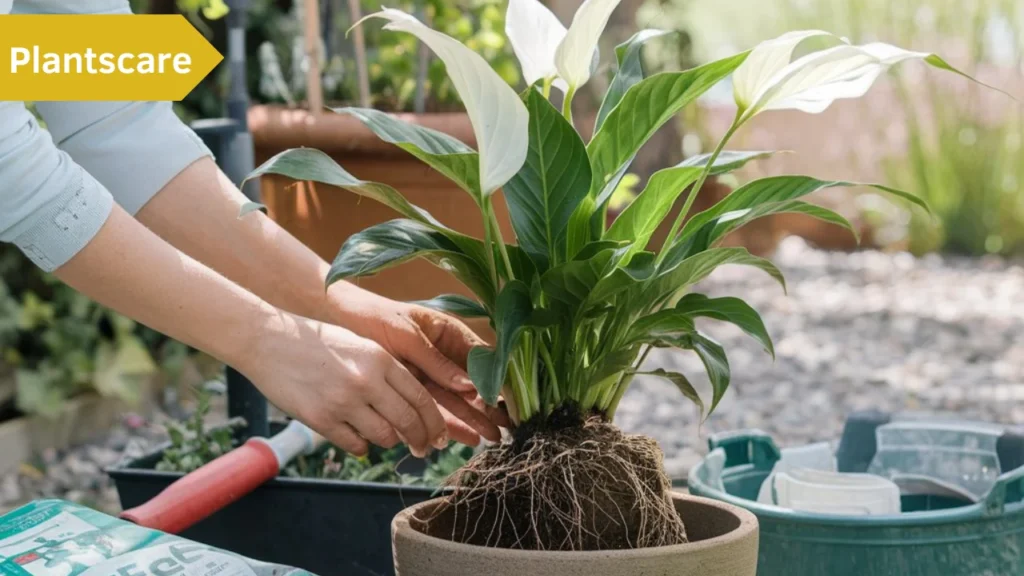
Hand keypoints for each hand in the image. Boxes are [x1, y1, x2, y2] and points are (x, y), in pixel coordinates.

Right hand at [243, 309, 449, 456]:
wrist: (270, 340)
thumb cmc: (318, 343)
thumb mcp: (361, 346)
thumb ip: (387, 373)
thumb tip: (413, 407)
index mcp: (381, 359)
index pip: (421, 399)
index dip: (435, 423)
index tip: (439, 436)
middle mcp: (366, 381)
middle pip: (409, 422)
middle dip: (421, 440)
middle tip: (422, 449)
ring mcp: (343, 402)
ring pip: (384, 437)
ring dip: (389, 441)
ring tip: (384, 436)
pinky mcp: (320, 419)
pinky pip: (356, 446)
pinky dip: (362, 446)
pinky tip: (357, 438)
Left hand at [326, 283, 507, 444]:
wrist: (338, 323)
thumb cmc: (374, 319)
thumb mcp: (407, 337)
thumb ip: (437, 362)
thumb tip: (470, 386)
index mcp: (448, 333)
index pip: (482, 358)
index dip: (498, 379)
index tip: (509, 401)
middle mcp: (443, 355)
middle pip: (473, 384)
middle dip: (490, 406)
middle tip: (507, 427)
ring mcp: (430, 374)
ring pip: (457, 400)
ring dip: (474, 419)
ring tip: (492, 438)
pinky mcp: (414, 390)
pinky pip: (435, 408)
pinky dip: (449, 423)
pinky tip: (465, 438)